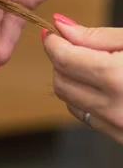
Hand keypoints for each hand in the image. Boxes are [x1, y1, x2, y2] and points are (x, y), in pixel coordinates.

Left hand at [44, 15, 122, 143]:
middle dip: (61, 61)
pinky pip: (89, 117)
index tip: (51, 34)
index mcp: (119, 78)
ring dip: (71, 81)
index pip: (64, 59)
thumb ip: (97, 37)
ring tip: (93, 65)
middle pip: (61, 82)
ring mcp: (118, 129)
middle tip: (75, 47)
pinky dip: (86, 99)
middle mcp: (115, 109)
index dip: (53, 42)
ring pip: (70, 102)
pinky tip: (104, 86)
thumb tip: (62, 28)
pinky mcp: (120, 139)